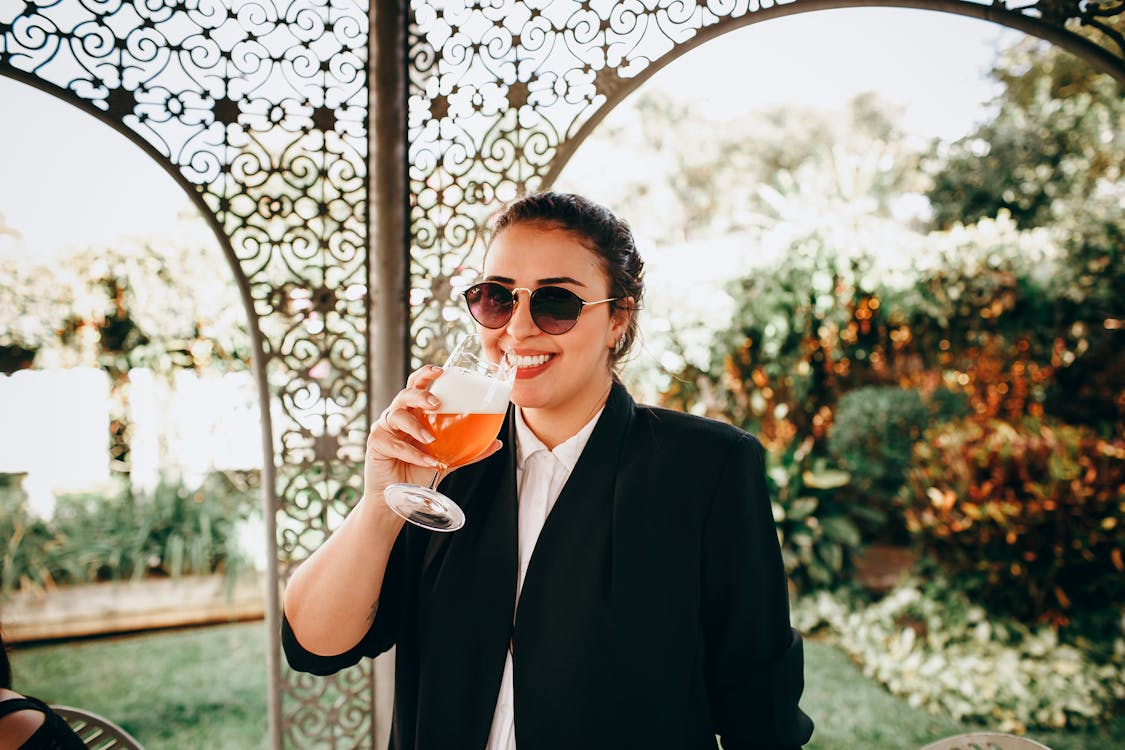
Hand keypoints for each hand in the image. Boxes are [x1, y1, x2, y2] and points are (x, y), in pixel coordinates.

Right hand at [365, 365, 502, 499]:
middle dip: (421, 395)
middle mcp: (398, 416)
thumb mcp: (446, 460)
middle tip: (436, 403)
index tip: (441, 371)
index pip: (417, 386)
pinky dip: (412, 453)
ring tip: (430, 439)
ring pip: (396, 415)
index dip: (426, 374)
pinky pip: (394, 443)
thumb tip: (496, 443)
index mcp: (414, 413)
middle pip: (405, 394)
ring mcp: (384, 428)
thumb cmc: (417, 473)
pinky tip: (427, 462)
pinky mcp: (376, 443)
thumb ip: (468, 450)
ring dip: (415, 426)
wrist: (396, 499)